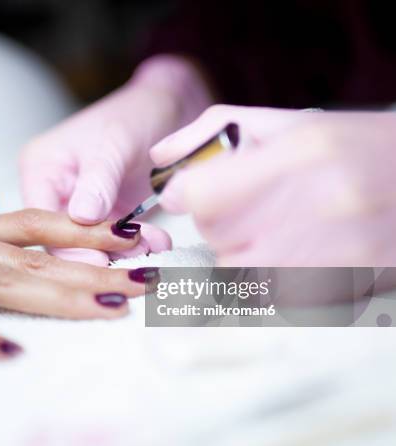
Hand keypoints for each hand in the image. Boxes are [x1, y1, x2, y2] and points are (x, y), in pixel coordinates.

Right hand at [20, 54, 213, 264]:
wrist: (169, 111)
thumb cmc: (136, 114)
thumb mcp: (115, 142)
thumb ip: (99, 179)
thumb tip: (81, 217)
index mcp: (40, 168)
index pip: (40, 219)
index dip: (66, 244)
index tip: (99, 259)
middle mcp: (52, 192)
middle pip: (61, 240)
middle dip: (99, 253)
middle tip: (133, 259)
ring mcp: (78, 209)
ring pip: (89, 247)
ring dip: (122, 254)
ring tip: (152, 248)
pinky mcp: (103, 220)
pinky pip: (112, 244)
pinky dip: (135, 247)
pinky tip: (157, 244)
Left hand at [150, 105, 395, 265]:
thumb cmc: (349, 147)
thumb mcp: (286, 122)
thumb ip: (211, 132)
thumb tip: (158, 158)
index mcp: (302, 154)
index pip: (205, 196)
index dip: (188, 194)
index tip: (190, 190)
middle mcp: (320, 205)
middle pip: (217, 236)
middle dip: (215, 223)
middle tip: (244, 206)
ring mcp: (336, 253)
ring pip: (239, 272)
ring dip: (239, 253)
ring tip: (272, 227)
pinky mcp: (344, 287)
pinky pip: (272, 296)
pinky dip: (268, 277)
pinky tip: (293, 250)